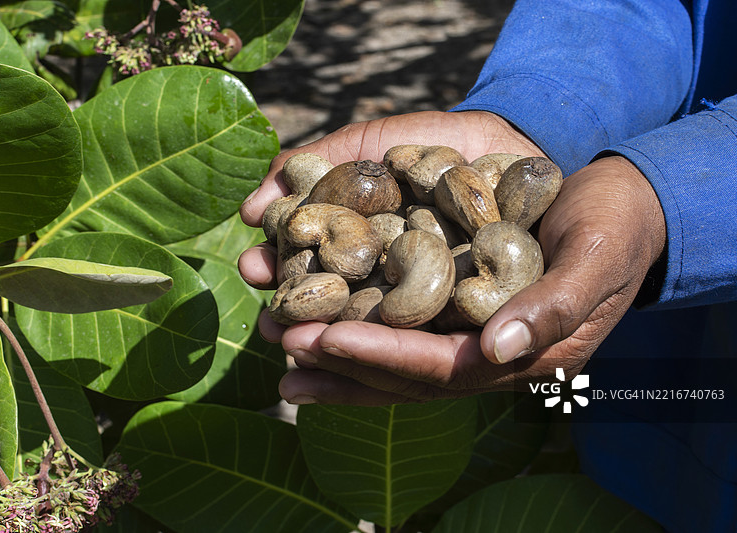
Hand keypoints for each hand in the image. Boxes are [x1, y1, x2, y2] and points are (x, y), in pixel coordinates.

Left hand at [239, 113, 664, 405]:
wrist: (624, 208)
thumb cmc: (616, 227)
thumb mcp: (598, 257)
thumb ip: (555, 307)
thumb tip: (497, 351)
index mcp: (527, 354)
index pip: (442, 367)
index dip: (382, 357)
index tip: (323, 340)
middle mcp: (493, 357)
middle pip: (406, 375)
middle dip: (343, 363)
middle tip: (282, 347)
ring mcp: (475, 338)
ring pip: (397, 361)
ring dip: (339, 360)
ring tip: (280, 351)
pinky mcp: (461, 313)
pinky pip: (403, 329)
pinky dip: (360, 329)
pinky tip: (319, 325)